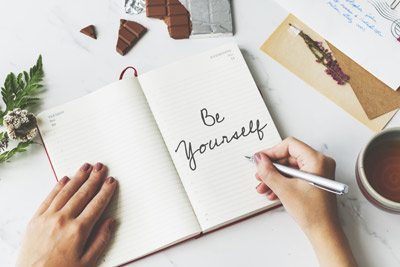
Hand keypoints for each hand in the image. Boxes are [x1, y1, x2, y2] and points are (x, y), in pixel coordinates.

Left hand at [16, 163, 116, 266]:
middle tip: (100, 167)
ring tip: (86, 167)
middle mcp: (63, 220)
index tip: (110, 182)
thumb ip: (101, 240)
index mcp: (78, 231)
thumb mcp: (87, 262)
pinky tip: (64, 179)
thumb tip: (110, 222)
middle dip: (93, 178)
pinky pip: (49, 198)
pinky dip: (58, 186)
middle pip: (83, 194)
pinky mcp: (35, 220)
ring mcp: (47, 218)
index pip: (97, 204)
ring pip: (66, 192)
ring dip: (77, 177)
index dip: (105, 191)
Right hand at [254, 137, 356, 266]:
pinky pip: (295, 175)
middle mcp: (320, 163)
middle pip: (289, 156)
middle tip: (259, 175)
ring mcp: (318, 172)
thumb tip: (259, 159)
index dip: (272, 152)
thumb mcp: (284, 189)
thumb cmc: (312, 213)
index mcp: (317, 160)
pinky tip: (273, 192)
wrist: (323, 232)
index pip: (290, 145)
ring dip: (275, 176)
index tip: (260, 159)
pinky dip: (283, 182)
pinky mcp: (314, 180)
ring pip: (290, 167)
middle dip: (272, 167)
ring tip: (263, 187)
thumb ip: (268, 171)